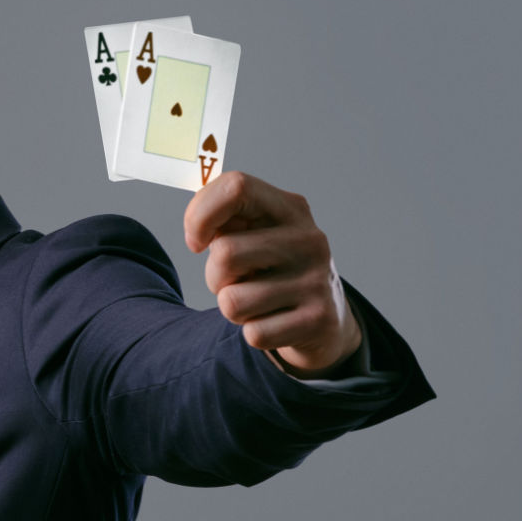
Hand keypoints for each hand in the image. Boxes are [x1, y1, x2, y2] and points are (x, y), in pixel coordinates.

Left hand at [183, 171, 361, 374]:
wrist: (325, 320)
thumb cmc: (272, 271)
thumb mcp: (255, 236)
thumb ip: (224, 221)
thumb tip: (197, 229)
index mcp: (290, 209)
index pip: (236, 187)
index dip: (200, 214)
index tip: (196, 241)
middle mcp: (309, 239)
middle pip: (224, 254)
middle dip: (215, 276)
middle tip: (236, 281)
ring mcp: (317, 279)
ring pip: (232, 301)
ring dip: (231, 308)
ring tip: (256, 302)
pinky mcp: (318, 319)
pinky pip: (253, 333)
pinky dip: (253, 332)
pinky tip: (274, 321)